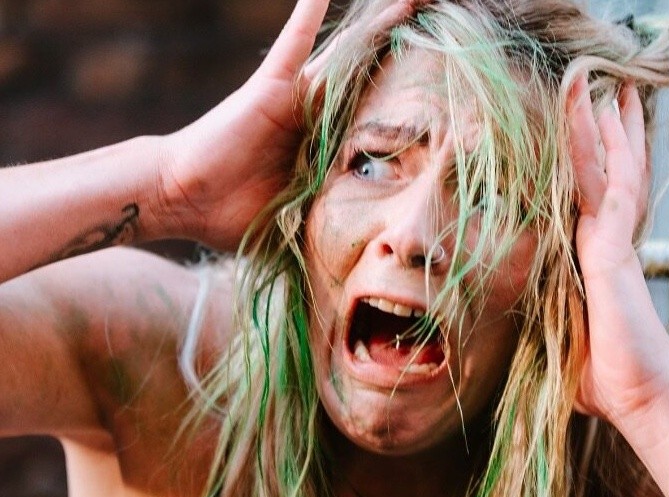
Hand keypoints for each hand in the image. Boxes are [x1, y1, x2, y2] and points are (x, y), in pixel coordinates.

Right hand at [155, 0, 421, 249]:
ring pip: (345, 58)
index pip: (375, 127)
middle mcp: (315, 119)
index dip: (411, 115)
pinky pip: (291, 46)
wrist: (185, 200)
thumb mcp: (297, 226)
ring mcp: (295, 100)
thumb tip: (361, 267)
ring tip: (415, 0)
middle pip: (370, 84)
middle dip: (405, 61)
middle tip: (446, 33)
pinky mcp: (271, 90)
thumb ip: (327, 228)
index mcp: (324, 151)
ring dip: (376, 27)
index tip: (451, 109)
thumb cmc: (234, 218)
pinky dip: (307, 17)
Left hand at [568, 73, 668, 429]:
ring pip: (609, 172)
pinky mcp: (613, 251)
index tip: (585, 141)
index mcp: (591, 264)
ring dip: (606, 129)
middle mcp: (604, 247)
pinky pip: (612, 187)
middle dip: (604, 137)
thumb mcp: (563, 346)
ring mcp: (612, 245)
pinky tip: (608, 114)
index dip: (590, 169)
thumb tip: (525, 340)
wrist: (639, 396)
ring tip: (608, 88)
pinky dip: (609, 150)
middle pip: (604, 179)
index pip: (587, 204)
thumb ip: (549, 329)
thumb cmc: (606, 379)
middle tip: (604, 96)